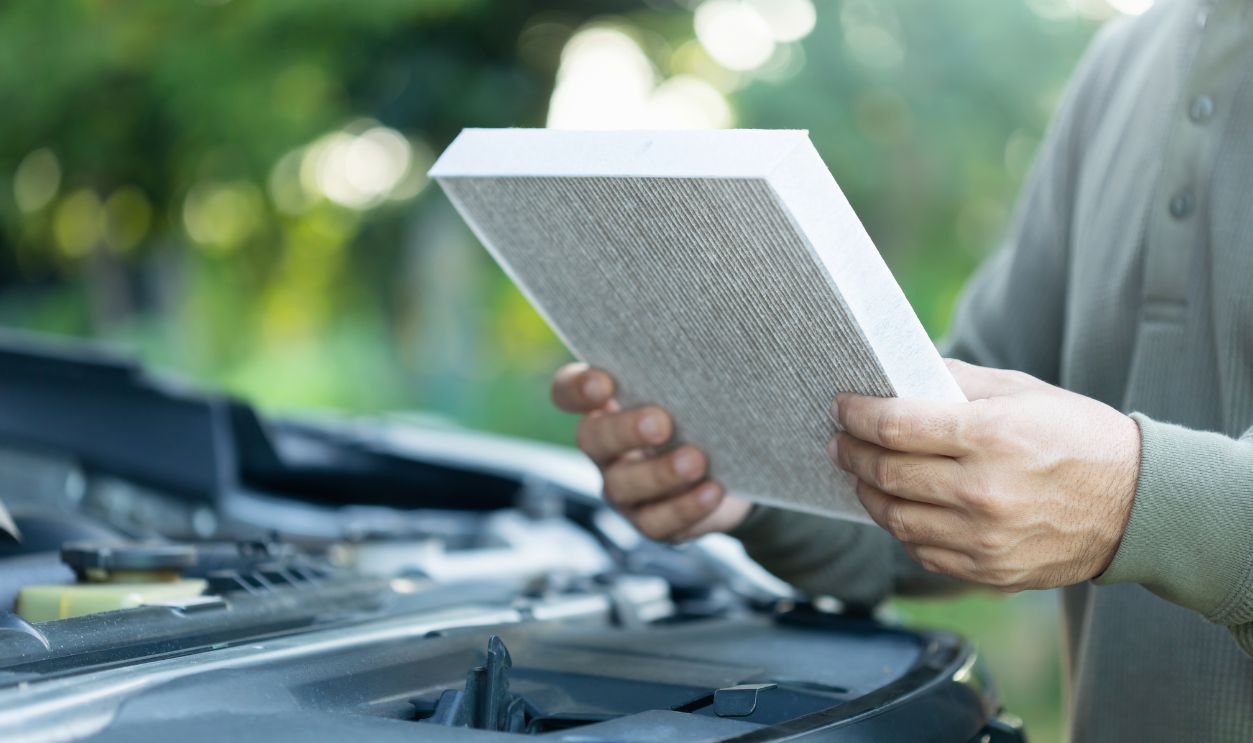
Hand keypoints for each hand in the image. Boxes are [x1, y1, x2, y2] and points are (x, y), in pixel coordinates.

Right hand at [551, 363, 751, 541]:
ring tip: (697, 460)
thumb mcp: (693, 388)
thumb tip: (709, 337)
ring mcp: (624, 489)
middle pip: (593, 439)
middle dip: (625, 430)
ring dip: (660, 473)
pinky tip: (712, 490)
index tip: (604, 382)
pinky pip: (658, 521)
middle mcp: (606, 448)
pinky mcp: (650, 522)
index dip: (577, 389)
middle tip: (661, 422)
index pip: (568, 392)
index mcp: (606, 406)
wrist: (735, 468)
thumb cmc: (703, 414)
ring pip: (623, 485)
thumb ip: (685, 368)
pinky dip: (686, 507)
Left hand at [830, 359, 1139, 590]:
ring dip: (867, 492)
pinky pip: (921, 549)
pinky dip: (899, 526)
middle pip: (887, 474)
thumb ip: (956, 383)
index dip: (857, 415)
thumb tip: (896, 377)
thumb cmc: (1076, 436)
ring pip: (895, 518)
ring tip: (860, 473)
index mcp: (990, 437)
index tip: (841, 407)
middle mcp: (982, 491)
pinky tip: (896, 506)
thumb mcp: (1021, 392)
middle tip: (839, 440)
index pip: (896, 426)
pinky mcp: (988, 570)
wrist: (1136, 504)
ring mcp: (984, 538)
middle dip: (851, 452)